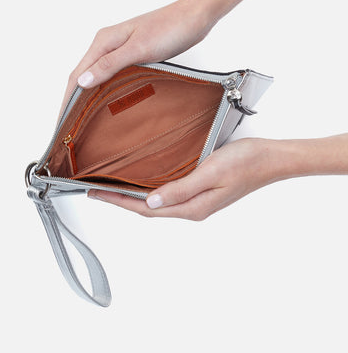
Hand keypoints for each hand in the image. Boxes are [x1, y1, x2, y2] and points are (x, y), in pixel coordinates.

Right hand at [59, 0, 215, 115]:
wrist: (193, 18)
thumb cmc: (169, 29)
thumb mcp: (138, 49)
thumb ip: (109, 65)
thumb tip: (82, 81)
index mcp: (104, 42)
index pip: (76, 74)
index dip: (67, 100)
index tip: (62, 122)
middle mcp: (107, 44)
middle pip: (82, 74)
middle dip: (73, 99)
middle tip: (69, 125)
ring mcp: (119, 49)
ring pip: (95, 74)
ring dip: (87, 94)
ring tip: (82, 117)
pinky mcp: (131, 53)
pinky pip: (109, 74)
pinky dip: (102, 88)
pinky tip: (105, 100)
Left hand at [87, 138, 276, 220]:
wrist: (270, 159)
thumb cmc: (245, 163)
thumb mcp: (210, 173)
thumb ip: (180, 189)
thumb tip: (151, 202)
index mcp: (192, 207)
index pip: (147, 208)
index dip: (120, 202)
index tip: (98, 193)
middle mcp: (192, 207)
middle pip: (149, 208)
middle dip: (122, 200)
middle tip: (99, 190)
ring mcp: (197, 200)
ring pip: (158, 201)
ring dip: (135, 195)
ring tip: (115, 187)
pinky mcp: (201, 190)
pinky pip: (169, 193)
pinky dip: (151, 189)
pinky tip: (146, 180)